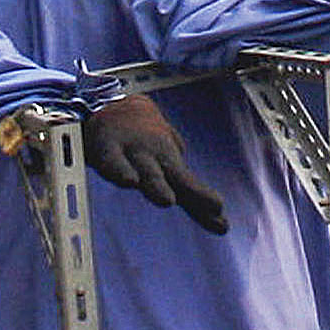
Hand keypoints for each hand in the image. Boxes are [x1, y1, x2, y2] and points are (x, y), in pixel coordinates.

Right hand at [86, 94, 227, 234]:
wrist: (109, 104)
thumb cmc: (143, 139)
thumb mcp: (165, 161)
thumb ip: (184, 189)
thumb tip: (217, 215)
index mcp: (168, 161)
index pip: (189, 187)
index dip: (205, 204)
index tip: (224, 225)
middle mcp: (154, 157)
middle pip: (176, 179)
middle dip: (194, 193)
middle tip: (215, 206)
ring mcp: (132, 151)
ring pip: (147, 171)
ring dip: (159, 186)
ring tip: (168, 200)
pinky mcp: (106, 149)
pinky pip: (112, 162)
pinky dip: (121, 171)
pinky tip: (129, 181)